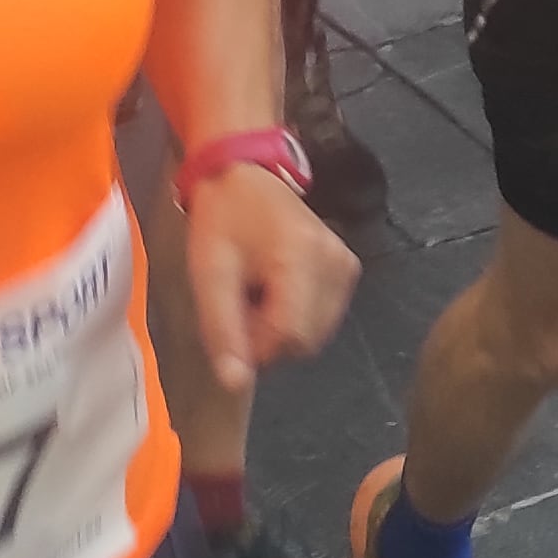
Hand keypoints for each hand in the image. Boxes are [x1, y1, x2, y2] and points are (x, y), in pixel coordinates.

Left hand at [180, 162, 358, 391]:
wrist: (245, 174)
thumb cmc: (223, 220)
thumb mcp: (210, 274)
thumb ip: (223, 330)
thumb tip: (236, 383)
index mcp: (303, 259)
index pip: (290, 337)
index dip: (256, 345)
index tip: (233, 321)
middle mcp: (337, 263)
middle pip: (306, 341)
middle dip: (269, 338)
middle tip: (241, 305)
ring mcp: (346, 265)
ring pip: (316, 334)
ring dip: (282, 329)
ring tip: (257, 294)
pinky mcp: (347, 267)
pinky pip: (324, 317)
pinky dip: (298, 316)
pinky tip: (276, 290)